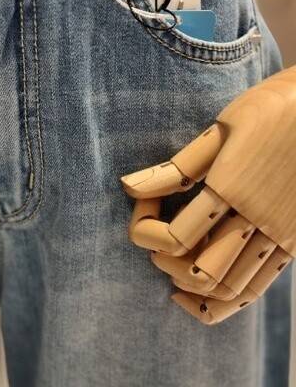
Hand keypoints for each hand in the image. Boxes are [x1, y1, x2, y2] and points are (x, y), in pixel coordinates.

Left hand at [121, 65, 295, 323]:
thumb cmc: (270, 108)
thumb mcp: (221, 128)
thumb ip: (177, 167)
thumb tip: (128, 187)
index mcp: (232, 187)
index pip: (175, 236)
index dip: (145, 227)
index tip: (141, 199)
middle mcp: (259, 219)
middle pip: (201, 272)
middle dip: (165, 262)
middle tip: (154, 238)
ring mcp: (283, 235)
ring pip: (233, 289)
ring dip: (192, 286)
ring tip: (171, 265)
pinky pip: (260, 286)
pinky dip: (227, 300)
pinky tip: (200, 291)